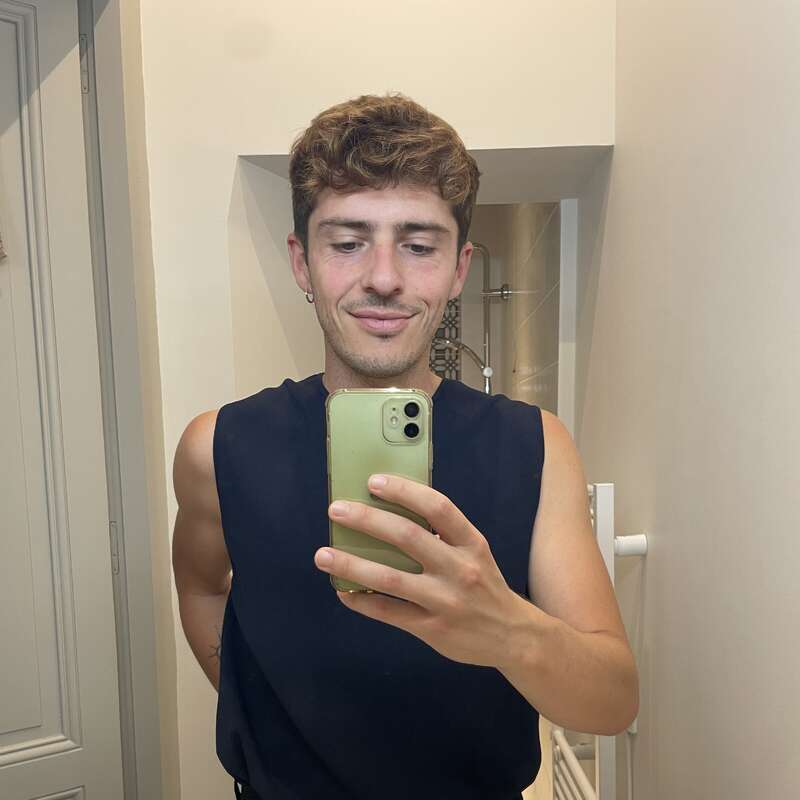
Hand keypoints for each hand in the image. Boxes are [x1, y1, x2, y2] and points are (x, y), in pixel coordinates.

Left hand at [314, 473, 542, 667]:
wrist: (513, 636)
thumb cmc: (484, 584)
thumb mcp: (475, 551)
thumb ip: (443, 534)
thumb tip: (391, 511)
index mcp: (471, 543)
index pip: (437, 507)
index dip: (404, 491)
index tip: (373, 482)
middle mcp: (460, 569)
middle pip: (407, 537)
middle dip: (367, 520)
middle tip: (336, 510)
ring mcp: (445, 601)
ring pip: (390, 578)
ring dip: (352, 564)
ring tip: (323, 555)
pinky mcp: (433, 629)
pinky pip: (389, 612)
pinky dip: (362, 600)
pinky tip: (343, 590)